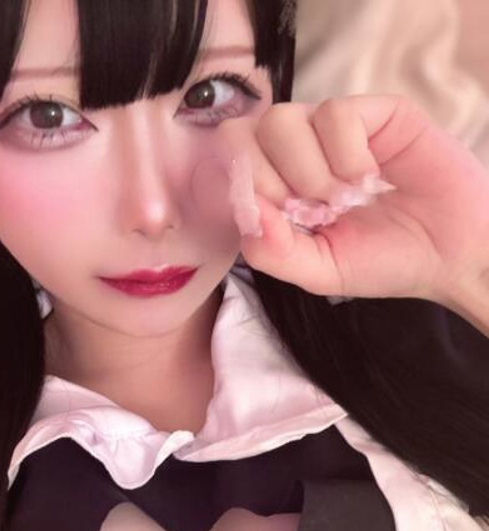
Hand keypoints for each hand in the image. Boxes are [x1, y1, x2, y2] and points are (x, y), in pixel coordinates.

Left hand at [217, 94, 488, 304]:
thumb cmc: (384, 261)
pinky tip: (370, 177)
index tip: (280, 219)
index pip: (230, 161)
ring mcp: (332, 129)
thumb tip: (249, 214)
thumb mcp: (319, 271)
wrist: (449, 254)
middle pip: (245, 134)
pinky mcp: (372, 111)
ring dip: (309, 172)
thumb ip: (273, 252)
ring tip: (346, 198)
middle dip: (272, 182)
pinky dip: (347, 155)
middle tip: (312, 211)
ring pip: (281, 120)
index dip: (244, 187)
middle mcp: (298, 151)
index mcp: (279, 186)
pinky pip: (333, 114)